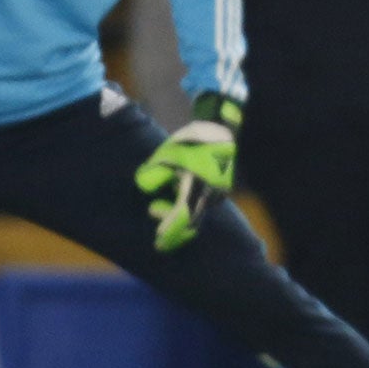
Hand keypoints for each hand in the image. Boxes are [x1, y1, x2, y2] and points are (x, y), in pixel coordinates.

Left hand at [134, 94, 240, 251]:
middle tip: (151, 210)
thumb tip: (144, 187)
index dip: (170, 229)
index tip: (158, 239)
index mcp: (198, 185)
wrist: (224, 129)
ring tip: (160, 200)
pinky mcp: (222, 190)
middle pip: (191, 221)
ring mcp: (219, 193)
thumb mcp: (169, 151)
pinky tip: (178, 191)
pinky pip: (203, 205)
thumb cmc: (194, 140)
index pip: (182, 215)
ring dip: (178, 213)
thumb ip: (154, 171)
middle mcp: (211, 194)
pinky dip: (189, 206)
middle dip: (171, 225)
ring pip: (198, 213)